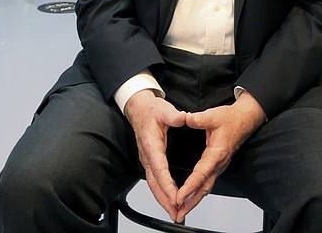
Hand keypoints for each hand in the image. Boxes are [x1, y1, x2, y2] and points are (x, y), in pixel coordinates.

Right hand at [124, 90, 186, 220]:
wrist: (139, 108)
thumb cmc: (150, 110)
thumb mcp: (163, 108)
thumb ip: (173, 115)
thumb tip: (183, 118)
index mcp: (151, 144)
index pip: (159, 169)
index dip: (167, 184)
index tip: (176, 196)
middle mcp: (147, 155)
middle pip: (154, 183)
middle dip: (165, 200)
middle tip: (176, 213)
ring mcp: (147, 159)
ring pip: (153, 184)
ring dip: (162, 199)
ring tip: (174, 212)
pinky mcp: (149, 160)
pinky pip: (154, 179)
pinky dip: (161, 191)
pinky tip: (169, 198)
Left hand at [174, 92, 265, 221]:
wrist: (244, 120)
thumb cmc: (231, 119)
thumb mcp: (213, 115)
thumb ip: (198, 119)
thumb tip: (185, 118)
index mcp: (217, 153)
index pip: (201, 174)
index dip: (190, 186)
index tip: (179, 196)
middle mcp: (219, 163)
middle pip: (204, 188)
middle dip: (190, 202)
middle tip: (178, 213)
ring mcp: (219, 166)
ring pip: (206, 188)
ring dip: (194, 200)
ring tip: (182, 211)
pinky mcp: (218, 166)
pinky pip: (208, 183)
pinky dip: (198, 193)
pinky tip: (191, 197)